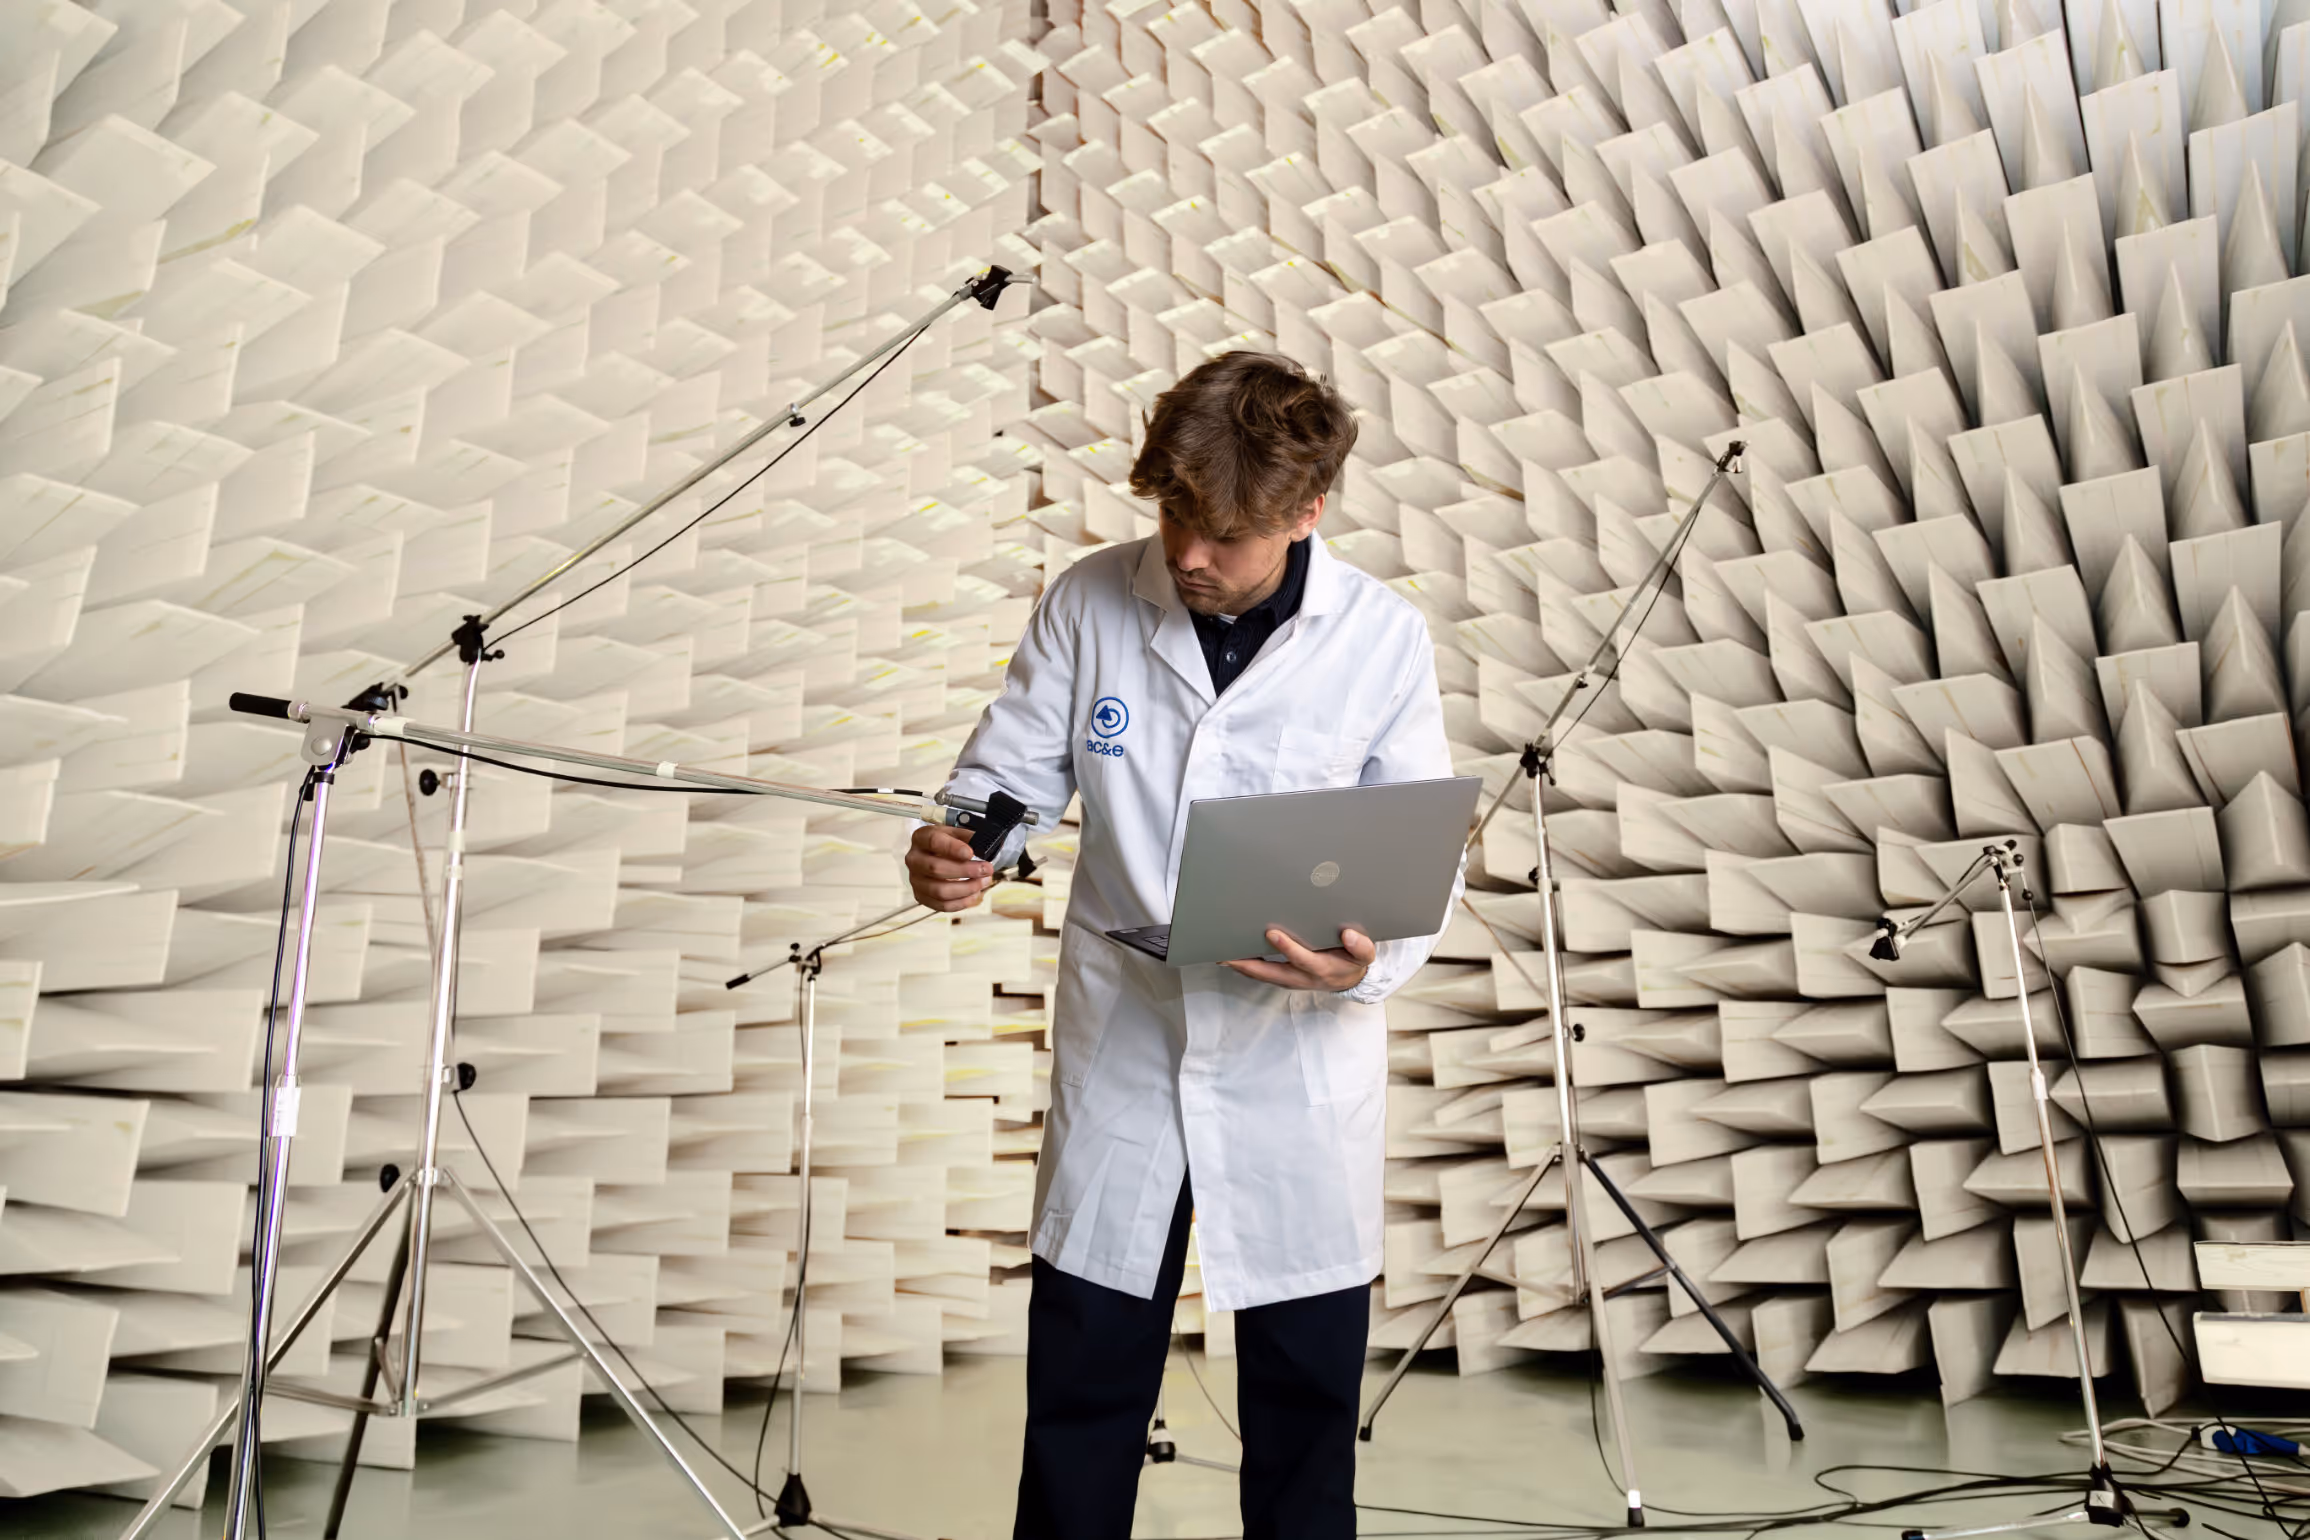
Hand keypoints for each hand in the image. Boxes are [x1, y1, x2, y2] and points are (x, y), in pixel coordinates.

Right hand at [906, 824, 993, 911]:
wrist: (936, 855)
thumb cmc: (947, 844)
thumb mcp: (956, 834)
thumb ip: (969, 837)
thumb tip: (983, 846)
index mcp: (921, 838)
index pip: (933, 841)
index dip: (952, 848)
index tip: (970, 853)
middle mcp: (914, 859)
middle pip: (936, 868)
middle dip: (966, 870)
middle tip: (986, 869)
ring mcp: (915, 880)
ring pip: (939, 891)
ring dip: (966, 888)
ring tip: (983, 882)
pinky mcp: (921, 896)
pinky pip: (942, 905)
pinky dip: (961, 902)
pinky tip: (974, 893)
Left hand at [1223, 927, 1374, 992]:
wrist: (1350, 979)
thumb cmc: (1353, 961)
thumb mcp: (1364, 956)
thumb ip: (1361, 946)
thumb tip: (1349, 935)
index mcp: (1322, 968)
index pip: (1301, 958)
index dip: (1287, 947)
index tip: (1271, 933)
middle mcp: (1302, 977)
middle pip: (1271, 973)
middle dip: (1248, 964)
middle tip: (1227, 954)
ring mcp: (1291, 979)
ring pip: (1262, 975)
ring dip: (1241, 966)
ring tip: (1221, 954)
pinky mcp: (1284, 978)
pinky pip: (1261, 974)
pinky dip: (1245, 967)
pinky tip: (1231, 956)